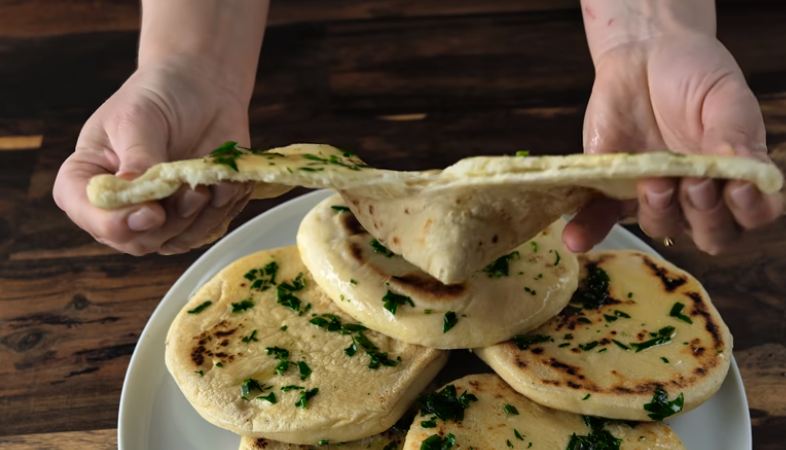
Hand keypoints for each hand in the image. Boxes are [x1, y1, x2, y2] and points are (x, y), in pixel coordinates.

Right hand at [53, 60, 252, 254]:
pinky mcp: (192, 217)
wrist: (203, 89)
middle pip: (136, 240)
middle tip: (195, 190)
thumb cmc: (160, 96)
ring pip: (175, 241)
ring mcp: (157, 216)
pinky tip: (227, 183)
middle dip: (171, 221)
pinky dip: (221, 210)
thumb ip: (138, 159)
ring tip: (211, 181)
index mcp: (87, 178)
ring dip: (201, 217)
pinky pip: (207, 232)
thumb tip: (136, 194)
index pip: (88, 215)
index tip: (151, 212)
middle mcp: (119, 206)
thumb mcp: (138, 119)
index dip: (116, 224)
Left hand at [564, 33, 782, 253]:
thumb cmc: (694, 75)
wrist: (644, 53)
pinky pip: (599, 219)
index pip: (752, 214)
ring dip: (659, 213)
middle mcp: (696, 194)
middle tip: (694, 184)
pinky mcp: (612, 188)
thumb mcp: (725, 95)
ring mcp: (653, 194)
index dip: (749, 211)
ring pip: (661, 227)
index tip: (737, 189)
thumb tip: (743, 172)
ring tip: (653, 182)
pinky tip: (575, 239)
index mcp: (734, 174)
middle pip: (710, 233)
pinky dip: (587, 230)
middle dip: (705, 216)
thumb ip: (735, 134)